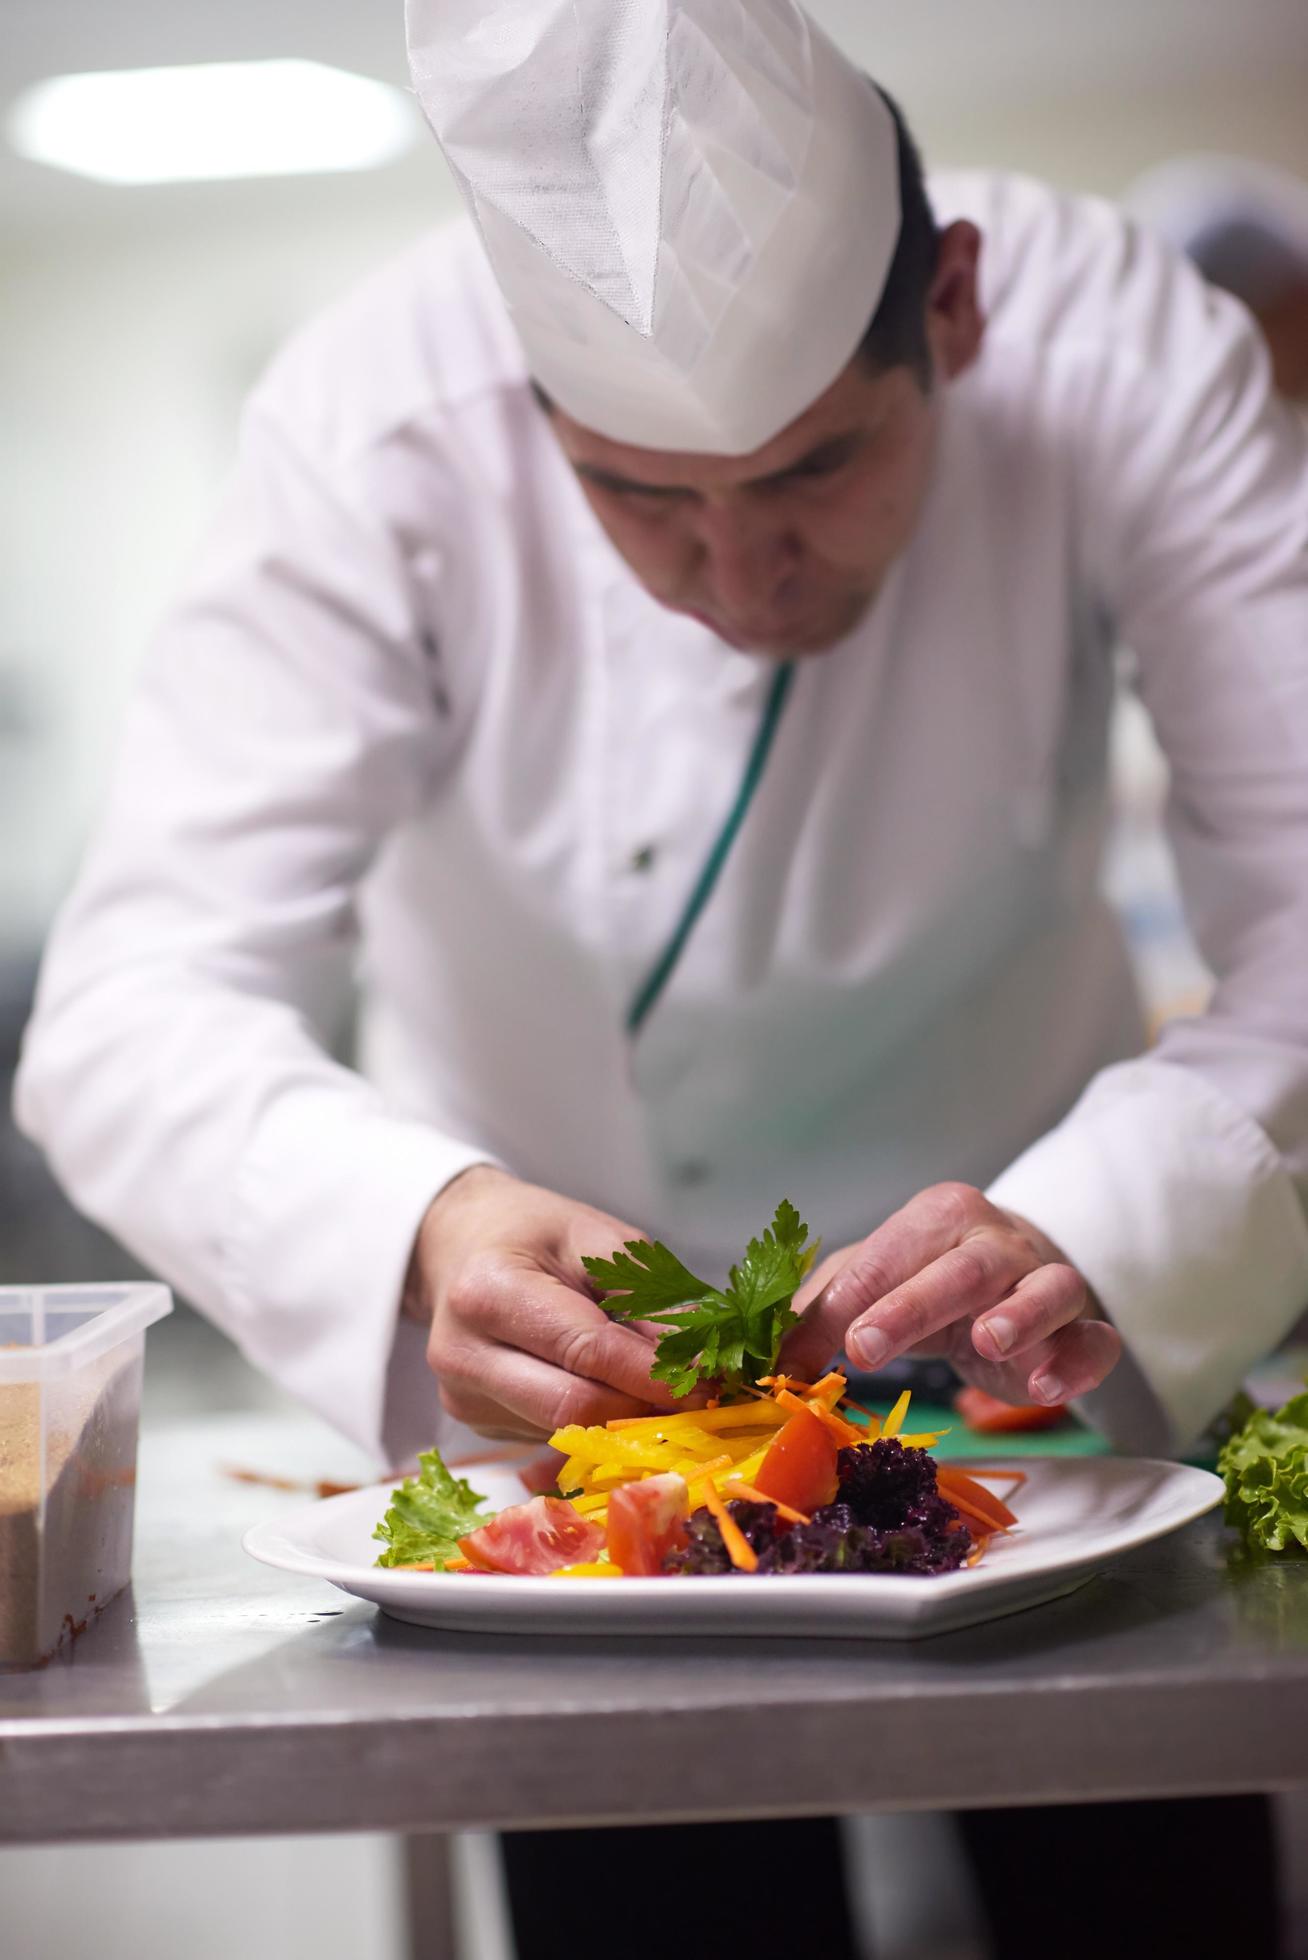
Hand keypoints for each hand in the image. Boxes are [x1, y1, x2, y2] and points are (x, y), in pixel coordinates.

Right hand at [404, 1166, 681, 1442]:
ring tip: (653, 1386)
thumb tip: (700, 1366)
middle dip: (642, 1407)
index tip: (707, 1383)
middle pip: (572, 1408)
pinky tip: (604, 1388)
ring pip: (563, 1430)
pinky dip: (589, 1419)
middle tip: (695, 1398)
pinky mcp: (471, 1421)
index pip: (586, 1352)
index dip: (653, 1375)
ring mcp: (461, 1396)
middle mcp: (462, 1354)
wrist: (462, 1241)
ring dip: (620, 1417)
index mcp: (489, 1292)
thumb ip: (650, 1301)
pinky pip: (547, 1434)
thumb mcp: (601, 1241)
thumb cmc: (535, 1233)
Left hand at [779, 1182, 1119, 1406]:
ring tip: (987, 1343)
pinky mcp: (1084, 1327)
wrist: (1017, 1271)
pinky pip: (1095, 1338)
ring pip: (1045, 1290)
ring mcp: (1047, 1281)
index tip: (829, 1344)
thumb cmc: (929, 1277)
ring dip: (1019, 1315)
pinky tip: (1049, 1385)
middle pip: (960, 1268)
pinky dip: (1079, 1360)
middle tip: (868, 1345)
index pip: (886, 1259)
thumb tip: (764, 1364)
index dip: (853, 1303)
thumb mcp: (870, 1286)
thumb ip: (818, 1319)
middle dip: (912, 1305)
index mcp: (935, 1218)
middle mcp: (996, 1241)